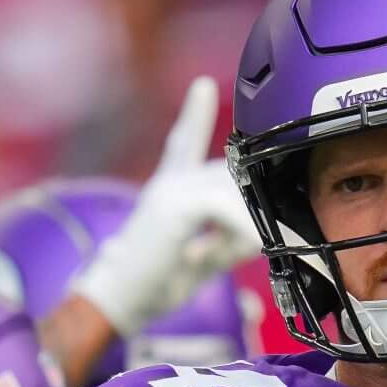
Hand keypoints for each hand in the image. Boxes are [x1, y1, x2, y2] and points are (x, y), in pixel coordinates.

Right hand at [72, 77, 262, 334]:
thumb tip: (266, 232)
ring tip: (244, 251)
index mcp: (171, 190)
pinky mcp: (172, 204)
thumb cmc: (158, 282)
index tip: (201, 87)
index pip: (184, 143)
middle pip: (231, 176)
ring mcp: (169, 188)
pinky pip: (224, 204)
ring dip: (248, 223)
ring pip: (233, 189)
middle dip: (252, 209)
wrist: (121, 299)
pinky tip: (253, 244)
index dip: (193, 115)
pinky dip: (243, 227)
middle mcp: (169, 182)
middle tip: (262, 241)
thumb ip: (231, 240)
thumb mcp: (206, 258)